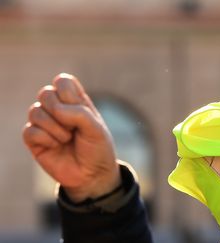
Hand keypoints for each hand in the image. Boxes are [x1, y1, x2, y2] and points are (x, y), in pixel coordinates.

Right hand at [23, 73, 120, 201]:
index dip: (68, 93)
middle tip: (73, 127)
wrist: (92, 176)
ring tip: (67, 139)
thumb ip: (79, 113)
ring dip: (55, 128)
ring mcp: (45, 124)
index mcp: (75, 102)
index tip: (81, 110)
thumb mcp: (96, 128)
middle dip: (60, 110)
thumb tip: (56, 109)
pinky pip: (30, 130)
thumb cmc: (97, 149)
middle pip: (45, 93)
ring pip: (35, 111)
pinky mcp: (34, 140)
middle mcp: (58, 110)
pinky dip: (46, 139)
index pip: (62, 81)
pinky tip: (56, 146)